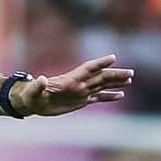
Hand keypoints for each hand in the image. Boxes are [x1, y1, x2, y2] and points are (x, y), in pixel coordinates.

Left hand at [15, 54, 134, 117]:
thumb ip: (37, 85)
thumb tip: (42, 79)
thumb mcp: (32, 91)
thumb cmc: (30, 95)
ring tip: (130, 79)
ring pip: (102, 85)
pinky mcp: (80, 100)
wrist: (31, 102)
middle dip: (115, 74)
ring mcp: (81, 91)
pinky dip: (109, 96)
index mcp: (69, 80)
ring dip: (116, 82)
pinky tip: (121, 95)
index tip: (112, 58)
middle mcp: (78, 84)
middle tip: (130, 73)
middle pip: (100, 76)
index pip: (87, 69)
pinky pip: (98, 97)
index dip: (99, 63)